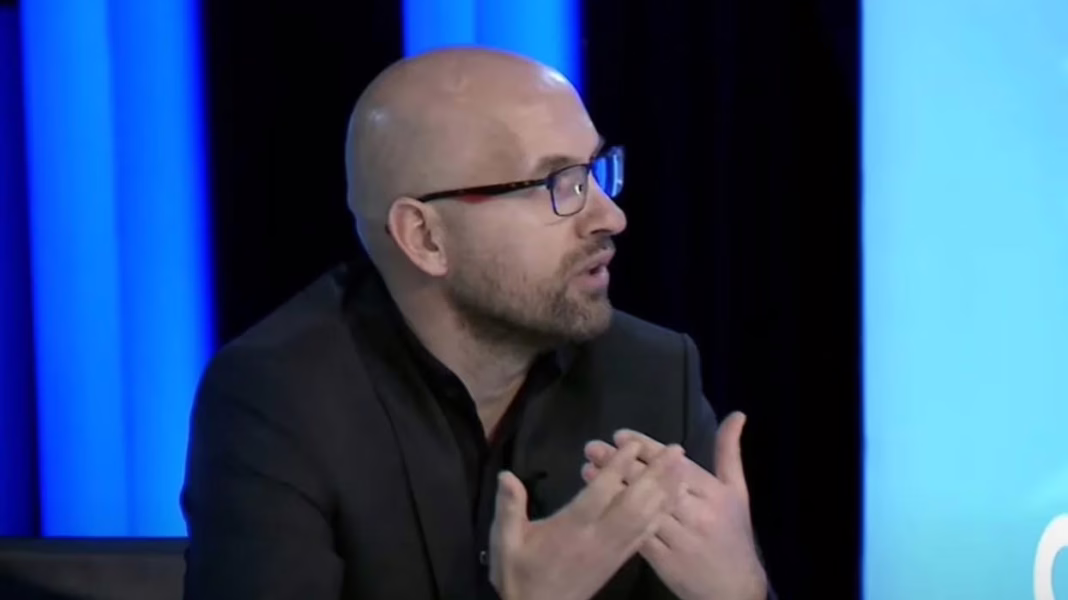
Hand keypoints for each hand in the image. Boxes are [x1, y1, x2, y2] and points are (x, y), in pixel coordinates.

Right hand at [489, 440, 687, 599]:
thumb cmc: (519, 573)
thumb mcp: (506, 541)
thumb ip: (508, 508)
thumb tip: (506, 475)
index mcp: (572, 529)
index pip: (600, 493)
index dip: (618, 468)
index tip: (635, 444)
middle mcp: (598, 538)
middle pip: (634, 503)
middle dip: (657, 475)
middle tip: (676, 450)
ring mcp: (612, 551)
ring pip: (645, 518)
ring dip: (666, 491)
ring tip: (683, 467)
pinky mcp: (619, 561)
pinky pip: (645, 535)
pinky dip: (661, 514)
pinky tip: (673, 500)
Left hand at [581, 412, 767, 599]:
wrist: (735, 589)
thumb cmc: (734, 535)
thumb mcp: (738, 491)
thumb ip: (729, 452)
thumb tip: (736, 414)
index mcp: (714, 493)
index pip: (675, 464)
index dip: (647, 448)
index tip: (619, 435)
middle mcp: (698, 513)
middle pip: (655, 483)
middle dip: (621, 463)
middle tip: (593, 447)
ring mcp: (681, 539)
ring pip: (643, 508)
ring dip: (614, 488)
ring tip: (587, 469)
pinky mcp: (666, 562)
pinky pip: (639, 537)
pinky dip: (617, 519)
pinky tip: (597, 504)